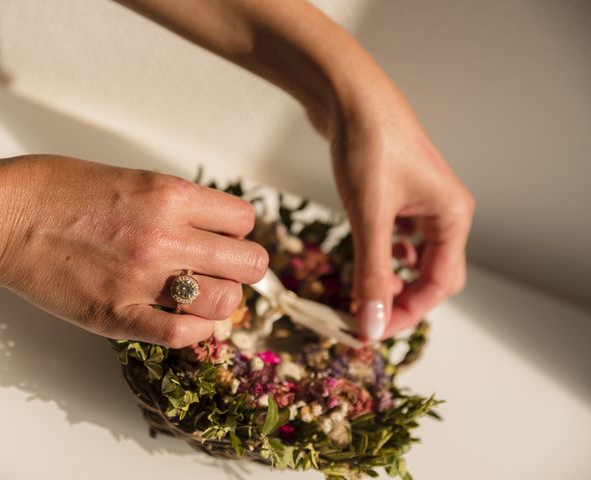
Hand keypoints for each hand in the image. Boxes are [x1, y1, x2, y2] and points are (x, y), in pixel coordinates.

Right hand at [0, 154, 268, 346]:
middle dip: (243, 267)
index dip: (238, 231)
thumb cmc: (60, 191)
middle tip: (223, 270)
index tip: (226, 238)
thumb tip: (216, 232)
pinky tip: (187, 320)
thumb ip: (180, 207)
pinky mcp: (116, 315)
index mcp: (170, 195)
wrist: (4, 216)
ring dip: (222, 300)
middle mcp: (165, 236)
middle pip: (249, 263)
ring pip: (225, 301)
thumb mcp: (134, 179)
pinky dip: (196, 331)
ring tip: (202, 294)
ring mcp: (142, 278)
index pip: (243, 220)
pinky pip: (182, 333)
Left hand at [322, 76, 474, 340]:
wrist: (349, 96)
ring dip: (390, 279)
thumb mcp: (370, 216)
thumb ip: (373, 273)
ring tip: (361, 291)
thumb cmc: (369, 146)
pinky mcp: (398, 196)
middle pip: (431, 274)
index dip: (408, 313)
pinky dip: (382, 256)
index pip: (440, 284)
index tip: (373, 331)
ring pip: (412, 258)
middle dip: (401, 299)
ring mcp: (420, 204)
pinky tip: (366, 258)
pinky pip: (396, 239)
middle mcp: (443, 212)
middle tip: (366, 317)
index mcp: (452, 217)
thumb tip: (372, 325)